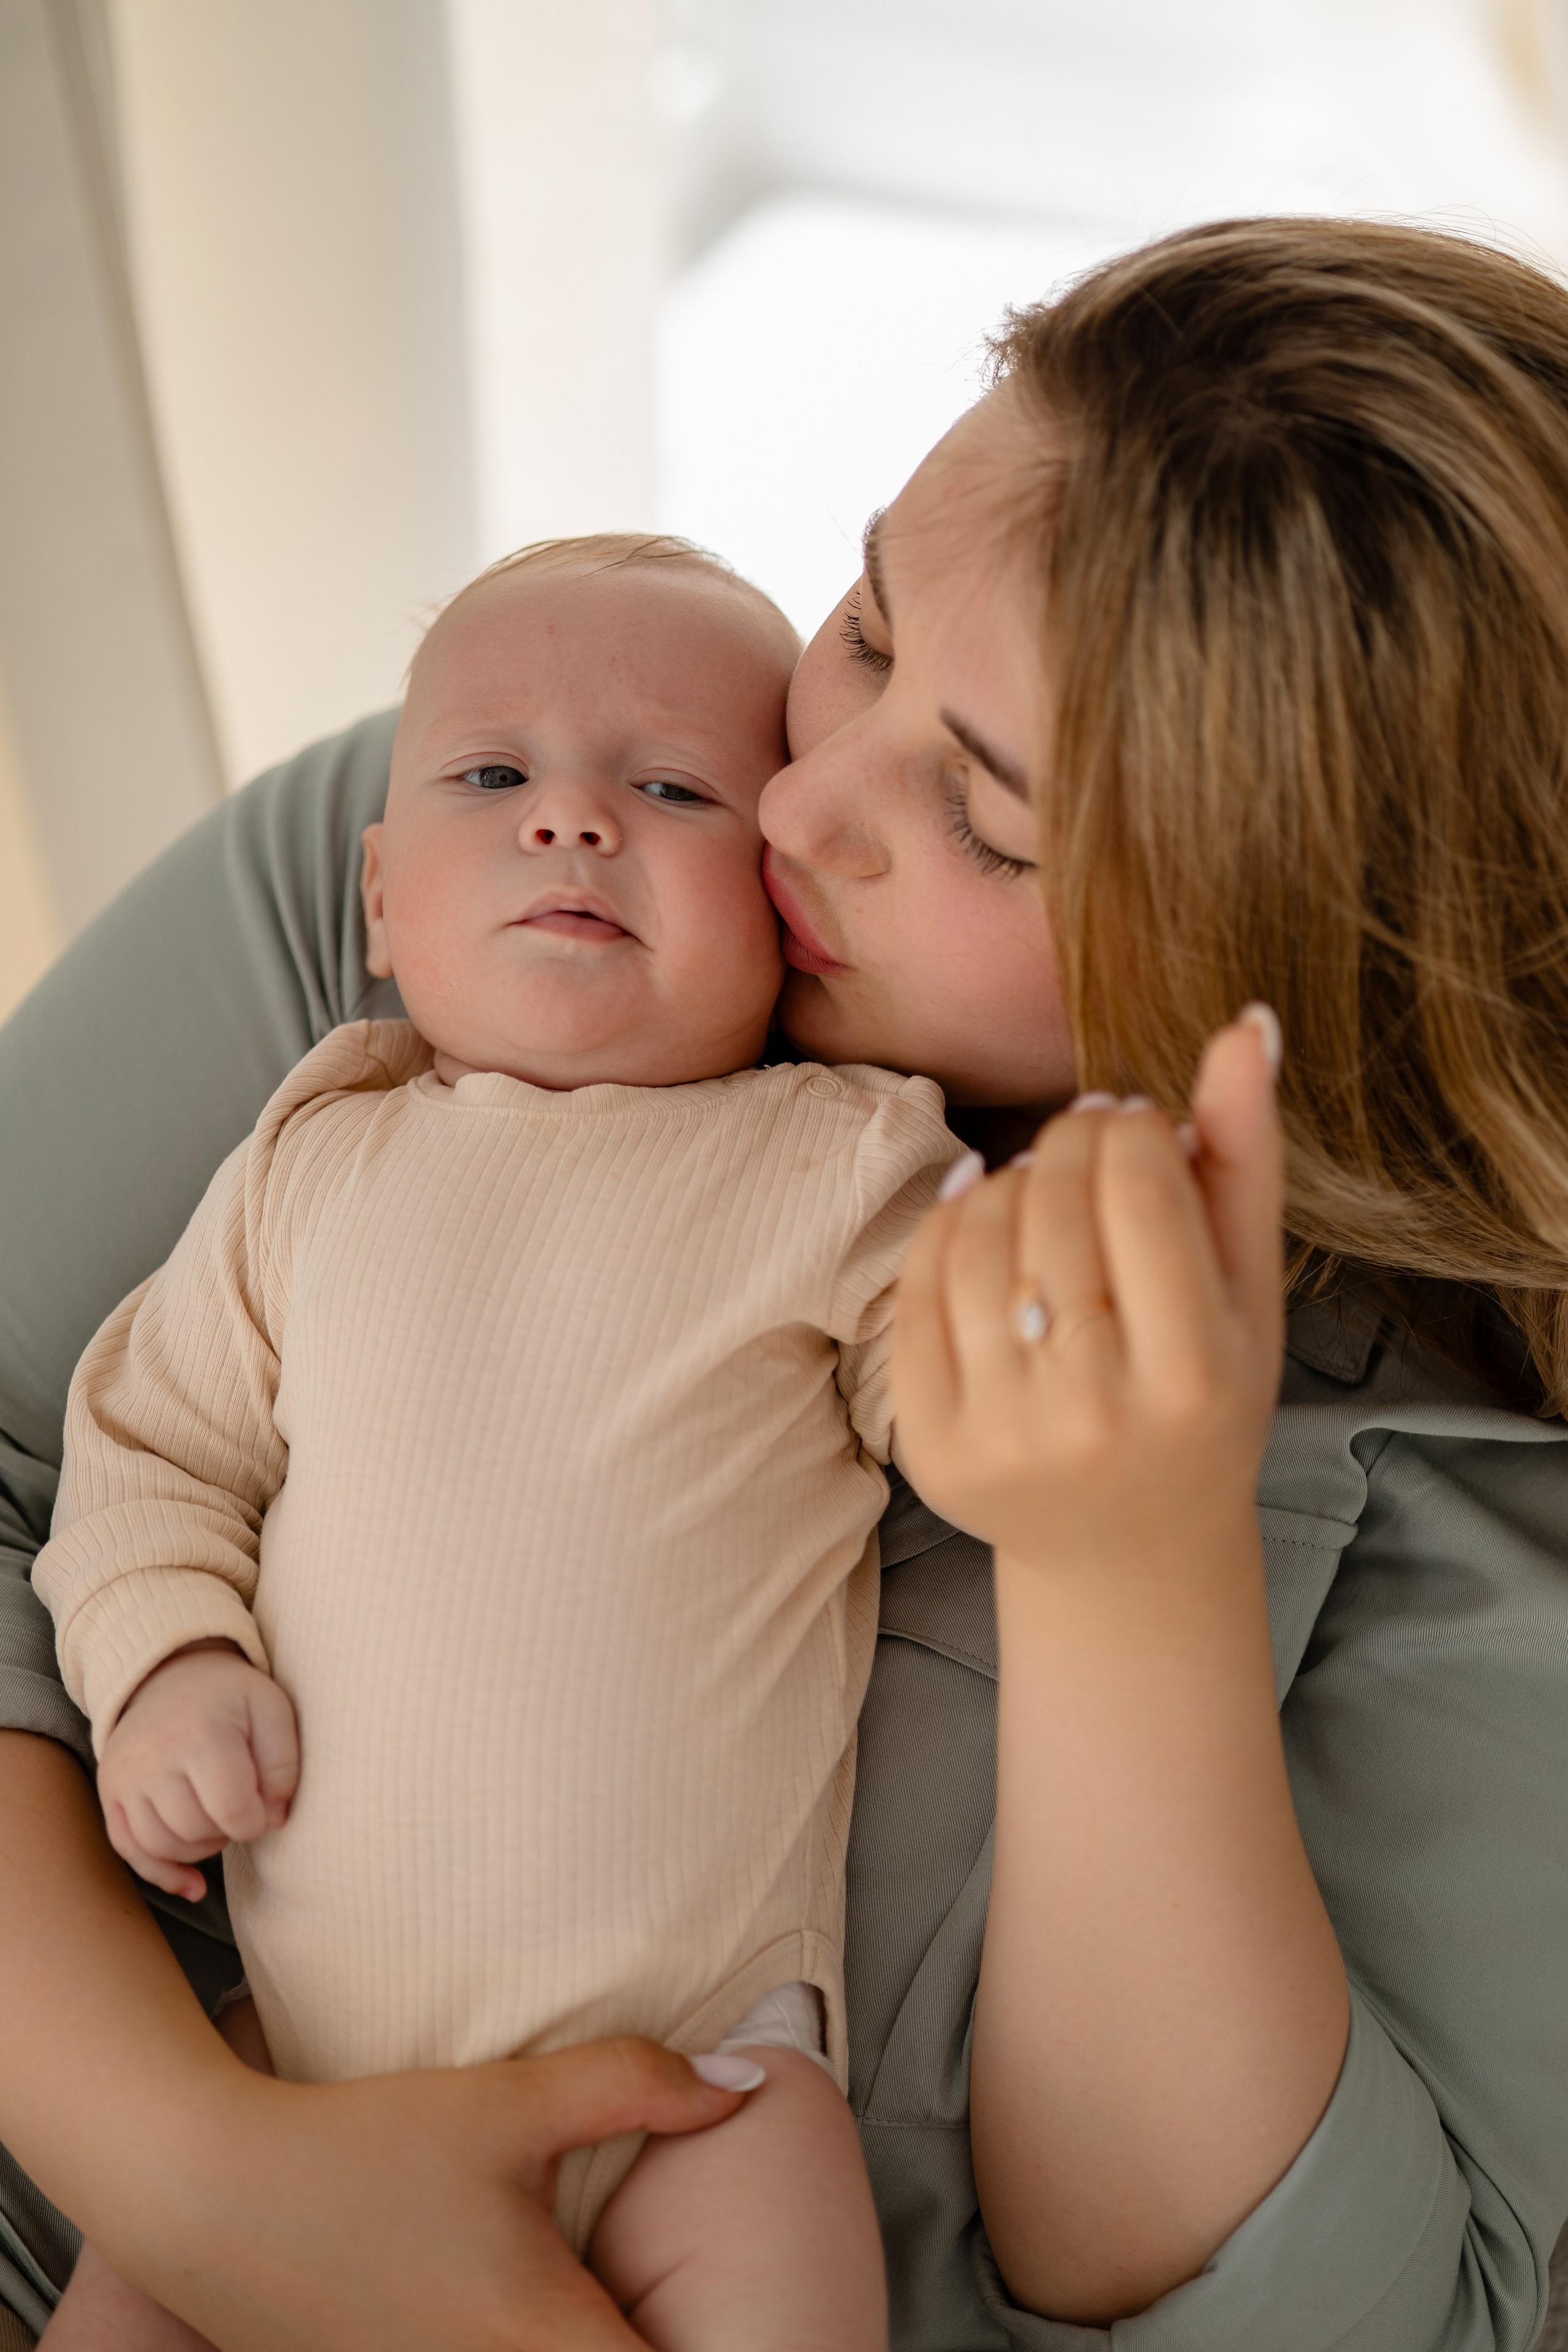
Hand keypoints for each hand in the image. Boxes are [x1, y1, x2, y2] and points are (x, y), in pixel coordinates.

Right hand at [97, 1643, 299, 1900]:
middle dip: (228, 1832)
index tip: (265, 1807)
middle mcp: (154, 1759)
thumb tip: (275, 1820)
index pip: (231, 1810)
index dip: (256, 1821)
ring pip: (161, 1845)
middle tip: (240, 1806)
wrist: (169, 1675)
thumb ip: (283, 1765)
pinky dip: (161, 1873)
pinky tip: (193, 1885)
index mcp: (201, 1736)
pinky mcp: (109, 1793)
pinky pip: (128, 1850)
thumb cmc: (230, 1697)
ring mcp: (125, 1778)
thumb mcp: (272, 1709)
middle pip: (195, 1831)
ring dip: (198, 1849)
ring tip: (217, 1822)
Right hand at [112, 2038, 758, 2351]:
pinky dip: (518, 2344)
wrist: (215, 2196)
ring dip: (585, 2338)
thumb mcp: (513, 2099)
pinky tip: (509, 2307)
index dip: (700, 2347)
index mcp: (544, 2338)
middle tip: (664, 2301)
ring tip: (582, 2293)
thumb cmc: (365, 2147)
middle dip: (643, 2336)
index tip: (724, 2319)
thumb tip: (746, 2081)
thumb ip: (639, 2082)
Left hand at [893, 1010, 1283, 1576]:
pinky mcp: (932, 1447)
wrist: (1126, 1545)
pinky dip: (947, 1228)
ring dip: (1005, 1179)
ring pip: (979, 1238)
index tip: (1134, 1122)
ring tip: (1041, 1184)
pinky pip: (918, 1291)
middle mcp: (1095, 1415)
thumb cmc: (1202, 1396)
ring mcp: (1003, 1435)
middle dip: (1066, 1142)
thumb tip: (1250, 1024)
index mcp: (1194, 1377)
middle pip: (1056, 1207)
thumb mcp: (1249, 1291)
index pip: (1141, 1191)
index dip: (1130, 1127)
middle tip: (1083, 1138)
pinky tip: (982, 1213)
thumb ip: (1246, 1157)